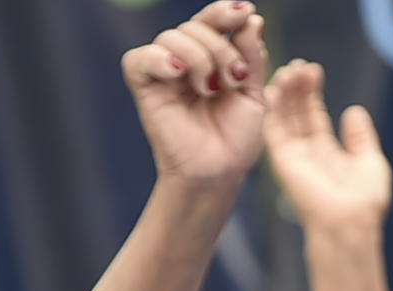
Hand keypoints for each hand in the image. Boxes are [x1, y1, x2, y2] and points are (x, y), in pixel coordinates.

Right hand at [121, 2, 270, 187]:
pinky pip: (139, 58)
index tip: (244, 11)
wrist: (218, 173)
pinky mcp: (144, 88)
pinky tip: (178, 73)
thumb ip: (251, 56)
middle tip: (234, 79)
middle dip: (220, 47)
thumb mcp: (254, 93)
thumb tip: (250, 17)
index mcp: (211, 58)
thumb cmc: (236, 140)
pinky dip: (158, 59)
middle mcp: (185, 61)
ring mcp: (164, 74)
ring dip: (199, 57)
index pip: (212, 21)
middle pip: (194, 26)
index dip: (224, 12)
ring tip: (211, 89)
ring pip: (171, 37)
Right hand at [264, 58, 389, 234]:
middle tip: (298, 65)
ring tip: (288, 69)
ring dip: (284, 93)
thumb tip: (354, 111)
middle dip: (297, 88)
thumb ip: (360, 137)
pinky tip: (276, 87)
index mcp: (327, 155)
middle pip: (297, 114)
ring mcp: (293, 158)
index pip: (314, 117)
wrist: (350, 223)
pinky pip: (273, 130)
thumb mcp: (371, 162)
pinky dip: (273, 108)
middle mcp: (307, 155)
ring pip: (283, 119)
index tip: (313, 70)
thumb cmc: (365, 202)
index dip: (312, 93)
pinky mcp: (283, 162)